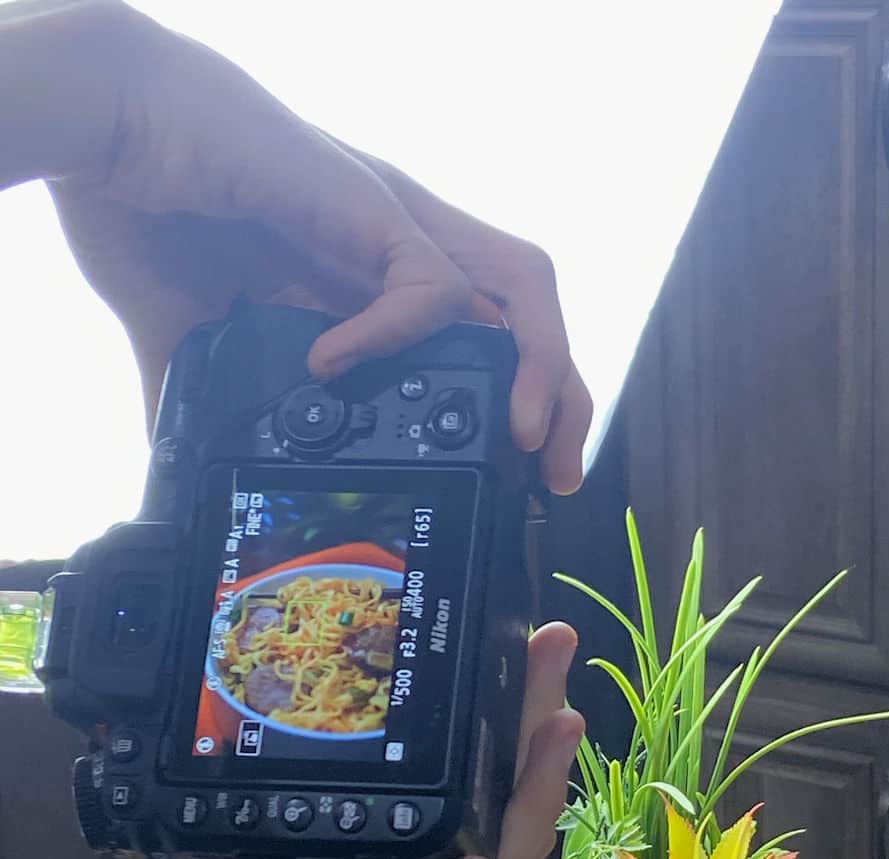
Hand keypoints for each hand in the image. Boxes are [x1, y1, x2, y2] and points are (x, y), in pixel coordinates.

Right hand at [26, 2, 591, 489]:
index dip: (517, 405)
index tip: (518, 481)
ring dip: (536, 367)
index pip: (487, 342)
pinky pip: (424, 278)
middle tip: (554, 473)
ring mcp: (391, 224)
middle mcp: (401, 250)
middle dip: (560, 397)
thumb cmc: (150, 211)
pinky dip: (397, 331)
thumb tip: (179, 456)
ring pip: (513, 287)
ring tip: (521, 436)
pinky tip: (338, 365)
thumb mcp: (196, 333)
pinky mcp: (363, 203)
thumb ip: (213, 390)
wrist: (108, 127)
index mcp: (374, 282)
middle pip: (529, 314)